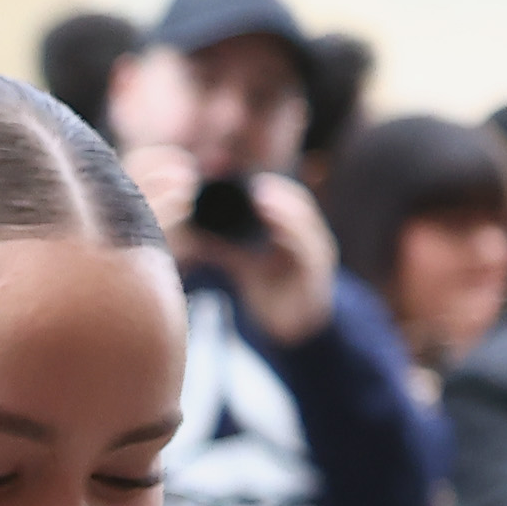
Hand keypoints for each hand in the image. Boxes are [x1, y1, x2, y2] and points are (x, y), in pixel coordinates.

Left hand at [183, 164, 340, 345]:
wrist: (288, 327)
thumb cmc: (266, 290)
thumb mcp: (243, 262)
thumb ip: (223, 245)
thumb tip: (188, 230)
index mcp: (292, 232)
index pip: (286, 200)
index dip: (269, 187)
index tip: (245, 178)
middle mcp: (308, 239)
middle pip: (299, 205)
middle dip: (278, 193)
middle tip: (255, 184)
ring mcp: (316, 255)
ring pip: (306, 225)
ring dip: (286, 210)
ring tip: (263, 198)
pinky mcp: (317, 274)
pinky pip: (309, 251)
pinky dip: (294, 236)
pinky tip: (277, 230)